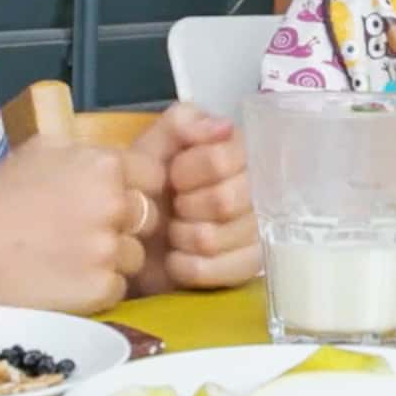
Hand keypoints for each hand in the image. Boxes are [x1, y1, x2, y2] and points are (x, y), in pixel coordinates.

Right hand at [0, 128, 157, 313]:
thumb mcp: (38, 153)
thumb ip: (85, 152)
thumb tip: (117, 157)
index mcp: (102, 164)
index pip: (154, 175)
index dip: (134, 190)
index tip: (105, 202)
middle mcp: (113, 203)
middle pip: (150, 217)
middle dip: (125, 226)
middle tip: (79, 234)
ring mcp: (108, 248)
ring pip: (136, 256)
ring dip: (110, 260)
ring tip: (64, 259)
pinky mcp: (100, 288)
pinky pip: (117, 288)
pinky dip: (95, 289)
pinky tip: (60, 282)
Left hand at [132, 102, 264, 291]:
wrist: (135, 236)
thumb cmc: (149, 185)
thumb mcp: (155, 145)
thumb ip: (182, 124)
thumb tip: (222, 126)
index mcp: (240, 152)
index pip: (221, 160)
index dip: (187, 171)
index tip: (173, 176)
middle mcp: (259, 189)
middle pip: (223, 201)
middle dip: (185, 206)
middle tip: (175, 207)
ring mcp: (258, 231)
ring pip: (213, 239)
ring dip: (180, 237)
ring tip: (174, 232)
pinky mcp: (248, 268)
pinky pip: (213, 271)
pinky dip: (183, 266)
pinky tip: (177, 258)